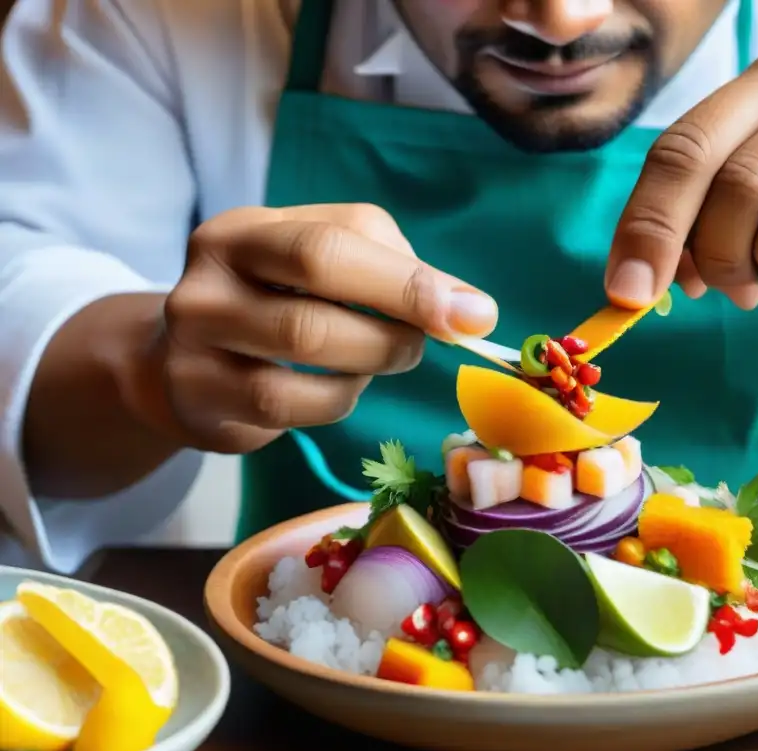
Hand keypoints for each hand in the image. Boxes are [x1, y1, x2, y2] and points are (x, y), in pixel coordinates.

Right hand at [154, 204, 496, 452]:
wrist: (179, 367)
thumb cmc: (272, 306)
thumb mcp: (317, 267)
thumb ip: (388, 267)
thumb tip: (468, 310)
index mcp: (243, 232)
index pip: (334, 240)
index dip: (409, 279)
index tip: (473, 313)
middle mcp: (210, 279)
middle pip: (318, 288)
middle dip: (396, 318)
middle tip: (428, 340)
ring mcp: (195, 341)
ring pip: (308, 348)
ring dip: (374, 359)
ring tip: (386, 357)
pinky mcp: (200, 399)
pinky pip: (293, 405)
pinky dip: (339, 398)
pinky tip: (342, 387)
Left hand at [606, 46, 757, 309]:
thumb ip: (710, 233)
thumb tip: (644, 273)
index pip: (673, 149)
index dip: (638, 220)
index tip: (622, 284)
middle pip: (692, 155)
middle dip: (657, 236)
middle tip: (641, 296)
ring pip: (742, 187)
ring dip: (733, 258)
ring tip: (756, 285)